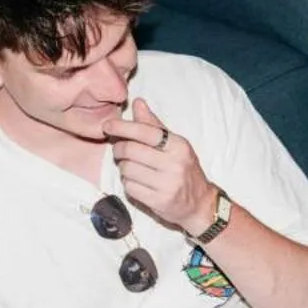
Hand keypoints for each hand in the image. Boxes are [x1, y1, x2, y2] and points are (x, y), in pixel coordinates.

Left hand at [105, 99, 217, 236]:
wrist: (200, 204)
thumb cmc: (184, 169)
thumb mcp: (175, 145)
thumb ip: (154, 125)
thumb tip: (138, 102)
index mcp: (179, 146)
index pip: (144, 131)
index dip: (122, 127)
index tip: (107, 125)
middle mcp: (175, 164)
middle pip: (130, 150)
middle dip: (119, 149)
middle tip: (120, 150)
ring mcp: (168, 184)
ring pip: (127, 169)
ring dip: (123, 167)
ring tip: (132, 168)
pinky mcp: (159, 201)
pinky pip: (129, 187)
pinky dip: (128, 183)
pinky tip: (137, 182)